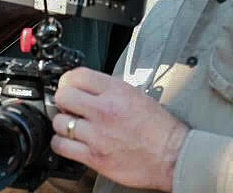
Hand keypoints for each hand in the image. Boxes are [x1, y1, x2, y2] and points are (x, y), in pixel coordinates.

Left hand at [51, 67, 189, 191]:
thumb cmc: (159, 128)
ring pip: (59, 122)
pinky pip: (61, 146)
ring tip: (73, 126)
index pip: (77, 75)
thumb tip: (85, 88)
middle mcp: (104, 110)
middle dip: (64, 100)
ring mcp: (97, 135)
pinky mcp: (95, 157)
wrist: (173, 156)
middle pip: (63, 96)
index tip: (69, 86)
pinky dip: (61, 143)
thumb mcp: (135, 95)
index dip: (68, 80)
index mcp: (116, 91)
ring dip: (63, 124)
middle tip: (70, 106)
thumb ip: (108, 89)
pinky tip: (71, 142)